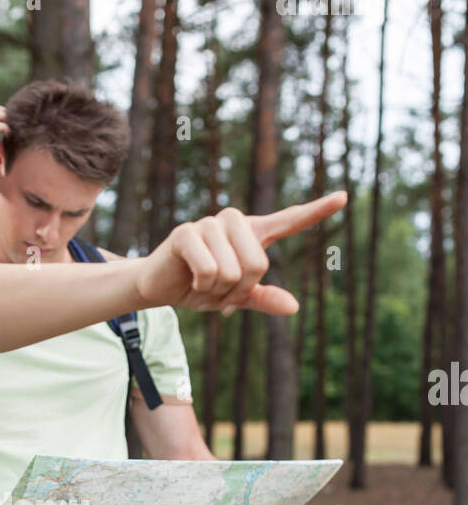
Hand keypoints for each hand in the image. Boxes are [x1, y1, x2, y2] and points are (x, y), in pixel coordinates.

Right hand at [137, 191, 347, 314]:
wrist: (160, 287)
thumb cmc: (200, 287)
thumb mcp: (235, 297)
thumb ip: (263, 299)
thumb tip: (293, 307)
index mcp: (252, 234)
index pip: (289, 220)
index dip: (317, 210)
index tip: (344, 197)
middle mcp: (234, 222)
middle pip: (259, 263)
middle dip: (240, 290)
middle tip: (220, 292)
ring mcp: (209, 224)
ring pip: (232, 271)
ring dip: (217, 292)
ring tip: (202, 285)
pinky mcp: (186, 232)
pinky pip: (210, 270)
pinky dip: (201, 288)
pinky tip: (190, 280)